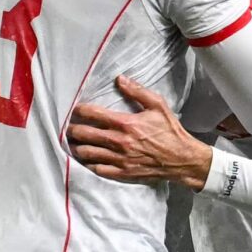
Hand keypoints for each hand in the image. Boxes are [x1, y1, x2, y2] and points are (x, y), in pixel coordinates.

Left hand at [68, 76, 214, 188]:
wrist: (181, 158)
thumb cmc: (170, 131)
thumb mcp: (158, 105)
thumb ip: (137, 91)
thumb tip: (120, 79)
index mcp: (126, 123)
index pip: (94, 114)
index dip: (80, 110)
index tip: (76, 109)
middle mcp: (119, 141)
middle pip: (84, 135)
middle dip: (73, 130)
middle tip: (70, 127)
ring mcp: (119, 159)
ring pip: (87, 153)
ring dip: (77, 147)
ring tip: (75, 143)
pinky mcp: (122, 172)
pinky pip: (97, 169)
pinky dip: (89, 164)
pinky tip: (88, 159)